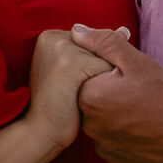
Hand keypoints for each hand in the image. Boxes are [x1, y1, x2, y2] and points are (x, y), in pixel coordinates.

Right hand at [23, 28, 115, 158]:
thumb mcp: (71, 70)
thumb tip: (125, 30)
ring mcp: (62, 49)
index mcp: (50, 36)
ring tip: (77, 96)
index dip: (92, 67)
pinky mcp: (72, 64)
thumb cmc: (58, 106)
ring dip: (103, 80)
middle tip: (73, 92)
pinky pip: (107, 70)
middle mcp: (54, 36)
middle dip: (98, 71)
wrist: (37, 132)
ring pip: (105, 58)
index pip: (92, 41)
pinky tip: (85, 101)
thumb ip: (92, 49)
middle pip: (99, 48)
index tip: (72, 85)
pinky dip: (106, 88)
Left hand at [73, 25, 162, 162]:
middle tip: (141, 97)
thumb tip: (76, 32)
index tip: (130, 80)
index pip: (86, 82)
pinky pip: (117, 151)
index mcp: (91, 98)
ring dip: (118, 124)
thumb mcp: (138, 62)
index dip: (108, 78)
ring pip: (105, 130)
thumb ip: (104, 43)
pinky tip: (149, 136)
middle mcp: (92, 129)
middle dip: (111, 100)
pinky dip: (128, 144)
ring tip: (147, 116)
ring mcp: (107, 151)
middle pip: (94, 107)